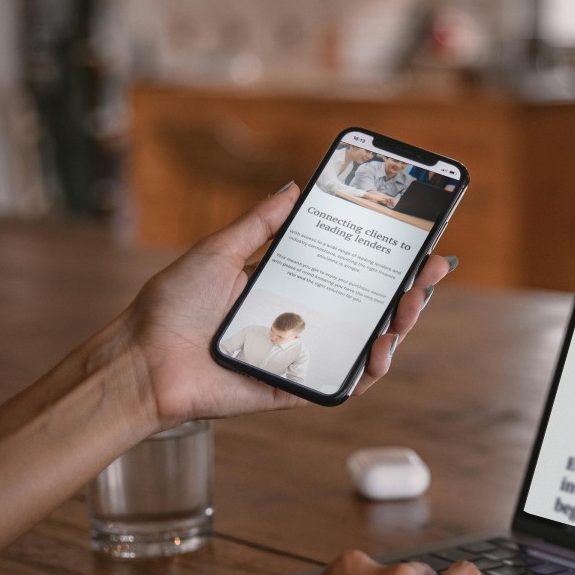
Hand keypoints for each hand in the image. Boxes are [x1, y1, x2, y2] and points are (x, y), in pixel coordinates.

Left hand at [123, 184, 451, 427]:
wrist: (144, 359)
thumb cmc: (172, 306)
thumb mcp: (219, 250)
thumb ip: (260, 224)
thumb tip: (294, 187)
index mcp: (289, 289)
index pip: (350, 272)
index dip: (387, 259)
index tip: (418, 241)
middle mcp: (302, 323)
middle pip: (369, 308)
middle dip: (408, 290)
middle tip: (430, 271)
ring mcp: (303, 356)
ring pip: (366, 345)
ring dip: (397, 327)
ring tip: (410, 307)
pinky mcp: (296, 387)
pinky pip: (343, 383)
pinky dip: (368, 370)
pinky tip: (381, 350)